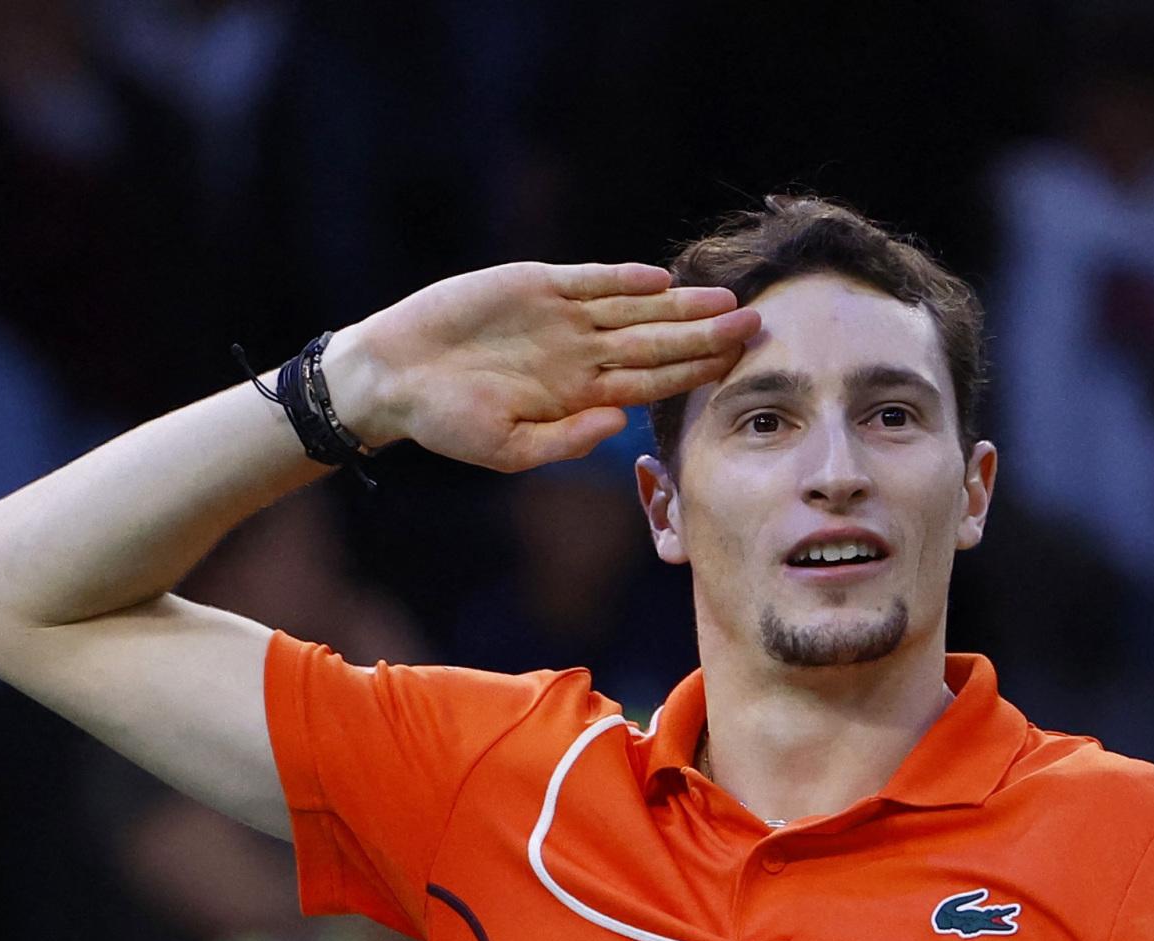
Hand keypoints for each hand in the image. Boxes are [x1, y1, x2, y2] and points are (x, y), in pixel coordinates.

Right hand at [325, 263, 761, 474]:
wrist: (395, 377)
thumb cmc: (448, 423)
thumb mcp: (506, 449)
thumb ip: (564, 440)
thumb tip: (618, 421)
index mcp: (581, 397)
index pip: (653, 383)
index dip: (697, 374)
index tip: (739, 368)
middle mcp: (581, 356)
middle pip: (657, 342)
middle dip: (707, 336)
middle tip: (758, 324)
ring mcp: (561, 319)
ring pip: (634, 309)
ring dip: (679, 305)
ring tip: (725, 299)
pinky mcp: (534, 286)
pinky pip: (588, 280)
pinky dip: (622, 278)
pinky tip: (659, 278)